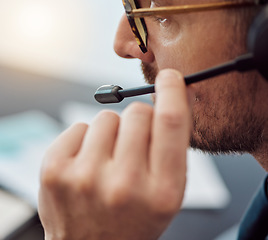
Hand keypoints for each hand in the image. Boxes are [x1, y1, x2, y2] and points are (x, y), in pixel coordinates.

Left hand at [38, 69, 192, 239]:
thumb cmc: (133, 218)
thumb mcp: (167, 191)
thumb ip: (173, 146)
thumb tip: (173, 97)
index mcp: (161, 192)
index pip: (170, 122)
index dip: (172, 91)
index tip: (169, 78)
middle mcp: (123, 186)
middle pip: (138, 113)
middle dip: (140, 120)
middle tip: (133, 147)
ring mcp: (84, 178)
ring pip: (107, 118)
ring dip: (112, 132)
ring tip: (108, 162)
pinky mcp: (56, 170)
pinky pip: (80, 126)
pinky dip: (87, 139)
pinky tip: (87, 164)